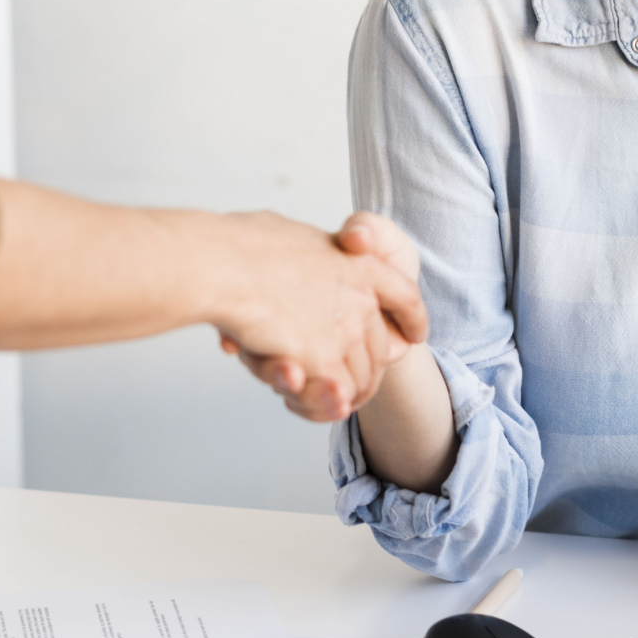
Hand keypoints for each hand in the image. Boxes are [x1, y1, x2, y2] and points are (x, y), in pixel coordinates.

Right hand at [212, 211, 426, 421]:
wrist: (221, 264)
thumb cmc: (240, 245)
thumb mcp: (289, 234)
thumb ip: (306, 250)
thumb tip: (294, 249)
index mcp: (361, 263)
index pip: (405, 296)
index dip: (413, 318)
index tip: (415, 334)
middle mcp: (363, 298)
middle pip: (381, 350)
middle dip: (366, 372)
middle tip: (340, 384)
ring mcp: (346, 331)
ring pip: (360, 380)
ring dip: (337, 392)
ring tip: (307, 389)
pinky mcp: (324, 361)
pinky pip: (336, 397)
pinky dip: (317, 403)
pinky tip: (297, 394)